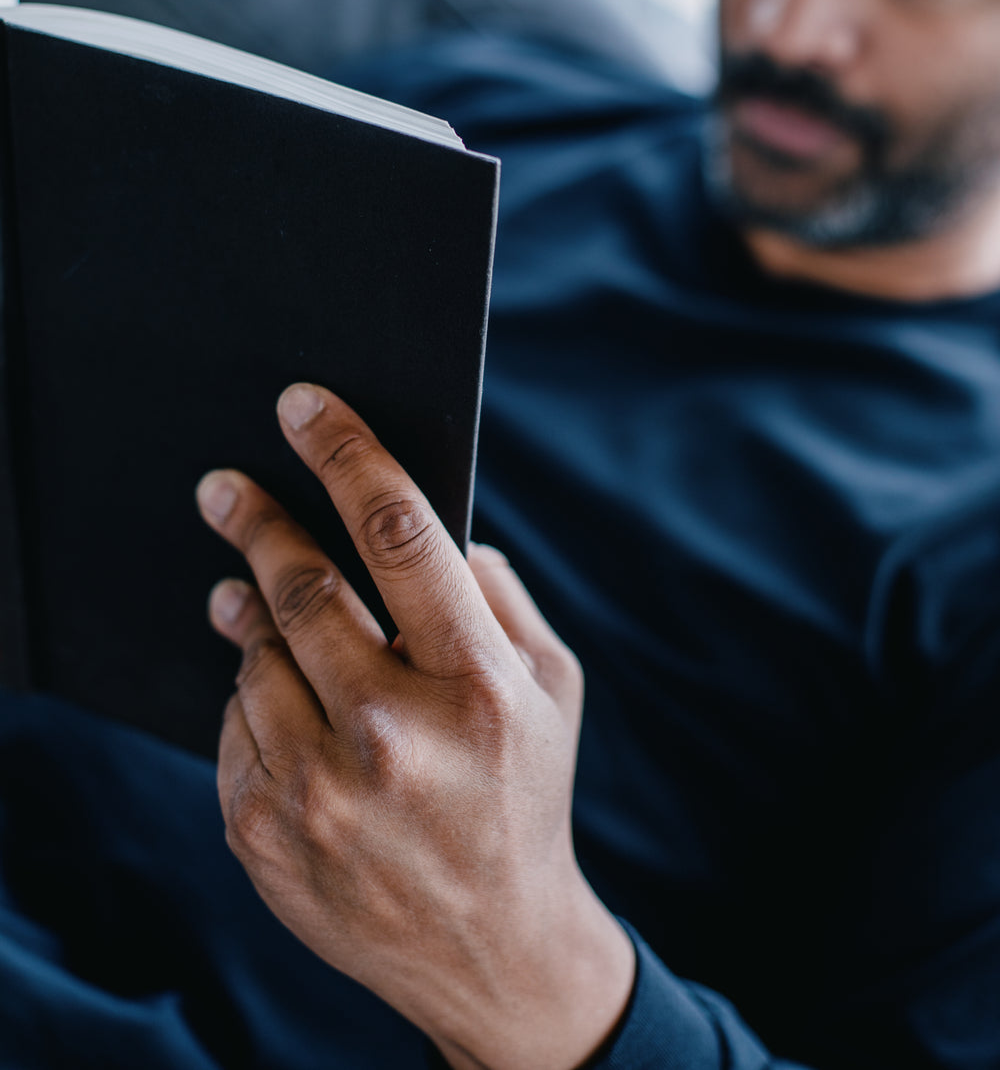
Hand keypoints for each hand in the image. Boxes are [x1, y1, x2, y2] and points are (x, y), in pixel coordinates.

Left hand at [196, 384, 634, 1069]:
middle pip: (300, 587)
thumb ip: (497, 593)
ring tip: (245, 595)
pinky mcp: (264, 835)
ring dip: (251, 616)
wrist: (491, 951)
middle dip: (255, 519)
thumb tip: (430, 524)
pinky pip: (233, 724)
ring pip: (255, 656)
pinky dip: (252, 697)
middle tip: (220, 486)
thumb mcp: (553, 686)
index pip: (401, 535)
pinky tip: (282, 705)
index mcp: (478, 685)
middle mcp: (396, 737)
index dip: (345, 454)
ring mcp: (320, 794)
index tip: (301, 405)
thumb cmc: (523, 792)